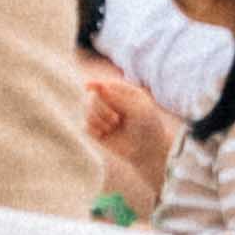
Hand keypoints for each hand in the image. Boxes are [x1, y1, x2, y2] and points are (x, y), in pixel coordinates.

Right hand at [74, 66, 174, 193]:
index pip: (106, 85)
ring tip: (112, 127)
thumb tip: (99, 85)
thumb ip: (118, 98)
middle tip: (116, 120)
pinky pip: (85, 126)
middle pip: (93, 98)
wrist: (148, 150)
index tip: (87, 87)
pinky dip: (93, 129)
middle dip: (100, 108)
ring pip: (87, 111)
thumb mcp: (137, 109)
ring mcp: (105, 117)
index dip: (95, 84)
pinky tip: (103, 134)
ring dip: (97, 119)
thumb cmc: (148, 127)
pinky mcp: (99, 131)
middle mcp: (112, 103)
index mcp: (124, 93)